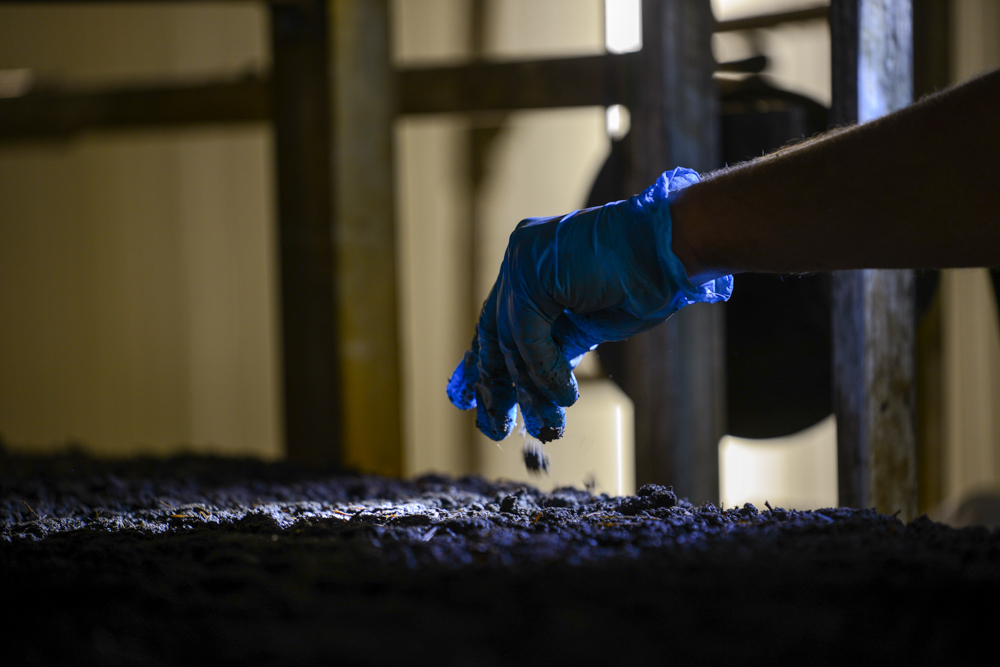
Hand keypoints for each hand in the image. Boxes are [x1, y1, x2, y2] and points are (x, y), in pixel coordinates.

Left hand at [446, 168, 732, 441]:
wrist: (669, 251)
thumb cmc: (643, 282)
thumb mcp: (588, 324)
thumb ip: (557, 344)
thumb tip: (535, 382)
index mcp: (531, 264)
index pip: (499, 321)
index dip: (487, 365)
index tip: (479, 401)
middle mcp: (521, 258)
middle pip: (495, 332)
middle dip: (496, 385)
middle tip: (496, 428)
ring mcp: (523, 261)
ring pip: (511, 340)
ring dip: (530, 389)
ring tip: (545, 423)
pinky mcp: (533, 274)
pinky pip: (528, 337)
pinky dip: (546, 370)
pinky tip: (566, 395)